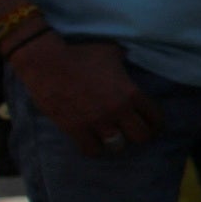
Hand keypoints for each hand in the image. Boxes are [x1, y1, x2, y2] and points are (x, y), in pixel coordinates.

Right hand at [17, 31, 160, 152]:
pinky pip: (92, 150)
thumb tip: (130, 53)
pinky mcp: (75, 128)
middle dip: (138, 134)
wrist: (45, 61)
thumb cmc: (79, 53)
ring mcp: (96, 121)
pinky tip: (92, 141)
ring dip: (115, 141)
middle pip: (142, 136)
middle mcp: (117, 110)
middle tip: (132, 132)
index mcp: (130, 92)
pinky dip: (94, 148)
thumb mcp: (110, 51)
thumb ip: (124, 59)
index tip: (151, 124)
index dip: (155, 122)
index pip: (155, 117)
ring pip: (118, 146)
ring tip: (111, 137)